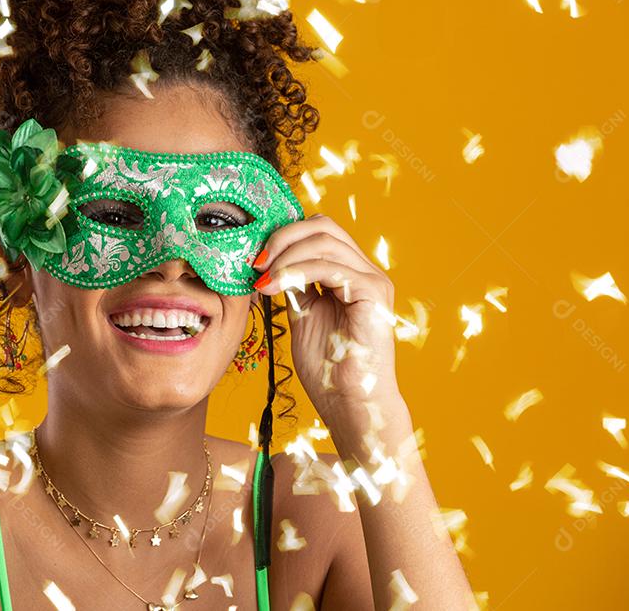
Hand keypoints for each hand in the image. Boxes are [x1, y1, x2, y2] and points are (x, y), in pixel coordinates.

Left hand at [251, 213, 399, 421]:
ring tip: (262, 279)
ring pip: (324, 241)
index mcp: (351, 273)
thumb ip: (293, 284)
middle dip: (282, 237)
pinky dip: (296, 271)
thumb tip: (268, 260)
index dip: (283, 236)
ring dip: (284, 256)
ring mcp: (373, 280)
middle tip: (256, 263)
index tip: (254, 258)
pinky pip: (330, 267)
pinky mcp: (374, 293)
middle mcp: (365, 271)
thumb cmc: (327, 367)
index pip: (318, 231)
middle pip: (323, 225)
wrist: (349, 402)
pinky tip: (274, 287)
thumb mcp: (302, 314)